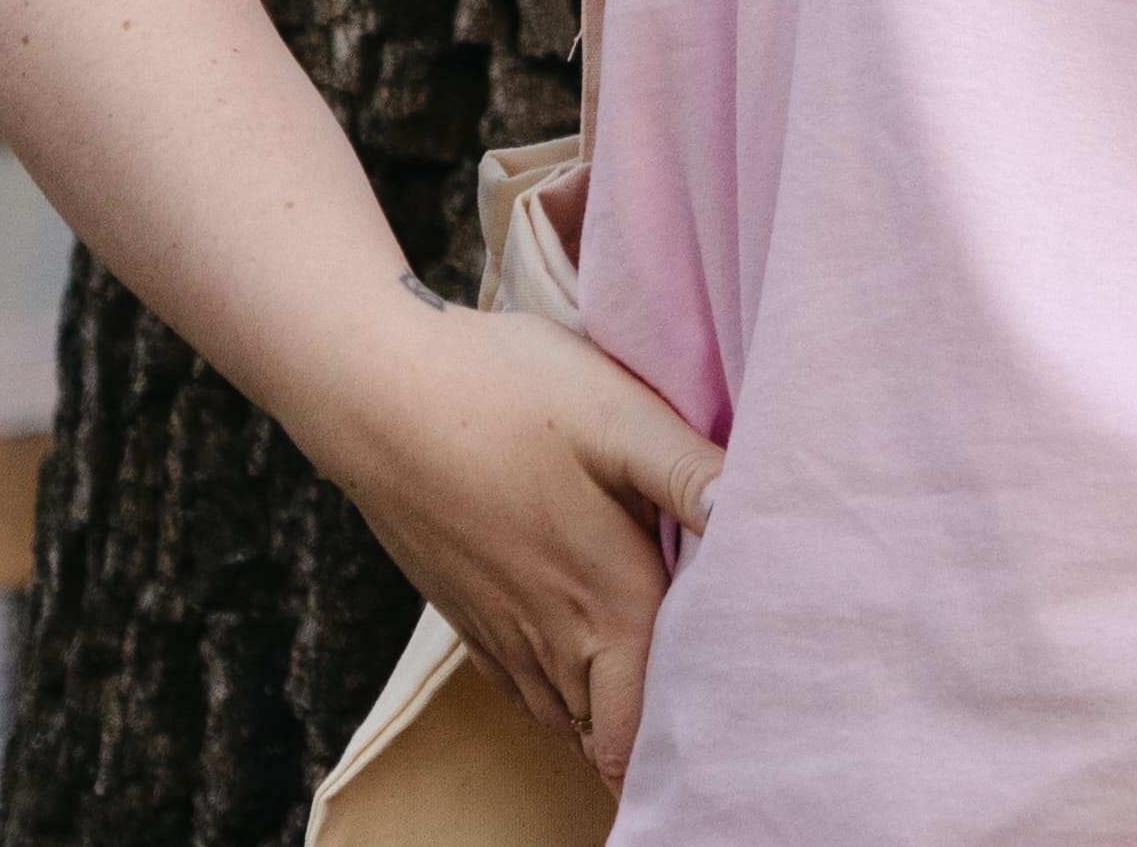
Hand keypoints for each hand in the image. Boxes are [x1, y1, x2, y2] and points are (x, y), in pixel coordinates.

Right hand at [297, 294, 727, 787]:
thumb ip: (692, 474)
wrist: (377, 395)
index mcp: (608, 601)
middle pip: (608, 733)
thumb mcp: (619, 416)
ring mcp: (500, 629)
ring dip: (605, 717)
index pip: (642, 730)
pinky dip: (558, 692)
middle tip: (701, 716)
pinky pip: (521, 684)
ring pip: (563, 714)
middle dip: (649, 738)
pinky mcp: (465, 609)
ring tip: (651, 699)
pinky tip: (581, 660)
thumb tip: (759, 513)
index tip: (725, 719)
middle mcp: (552, 635)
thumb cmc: (505, 394)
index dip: (685, 741)